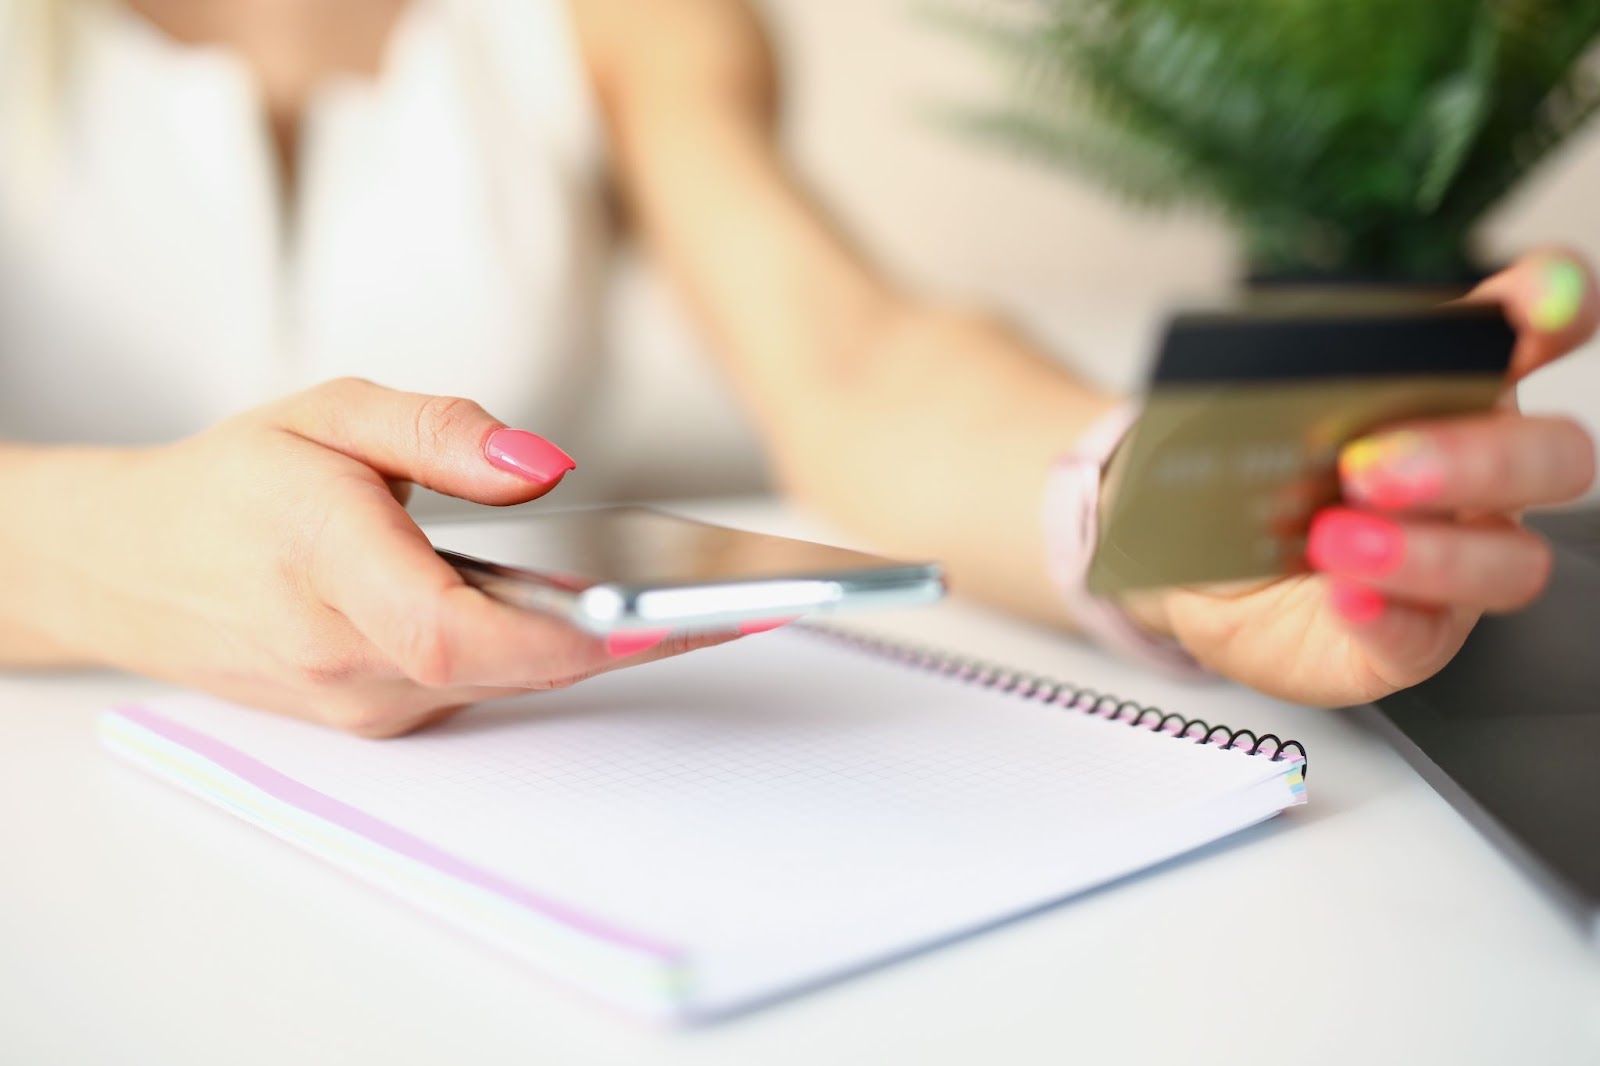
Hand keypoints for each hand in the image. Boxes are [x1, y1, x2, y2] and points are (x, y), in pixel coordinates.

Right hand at [23, 379, 733, 734]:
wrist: (137, 568)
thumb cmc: (234, 482)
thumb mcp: (327, 412)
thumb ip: (437, 432)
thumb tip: (544, 466)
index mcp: (323, 565)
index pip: (458, 629)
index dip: (567, 634)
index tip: (664, 616)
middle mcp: (344, 658)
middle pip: (514, 667)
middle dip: (634, 638)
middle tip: (750, 603)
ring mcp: (362, 702)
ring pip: (510, 681)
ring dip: (604, 646)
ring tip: (708, 602)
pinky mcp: (380, 714)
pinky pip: (486, 686)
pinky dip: (552, 653)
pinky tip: (610, 616)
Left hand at [1139, 250, 1599, 705]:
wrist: (1189, 574)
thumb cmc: (1243, 480)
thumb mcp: (1248, 418)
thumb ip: (1282, 383)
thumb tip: (1275, 368)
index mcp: (1452, 393)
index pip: (1534, 334)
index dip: (1555, 308)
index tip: (1541, 303)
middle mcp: (1479, 478)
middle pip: (1550, 456)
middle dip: (1476, 455)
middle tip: (1372, 465)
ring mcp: (1459, 565)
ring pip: (1510, 561)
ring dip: (1428, 551)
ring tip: (1333, 539)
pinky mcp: (1413, 640)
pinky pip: (1422, 637)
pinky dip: (1383, 616)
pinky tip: (1339, 595)